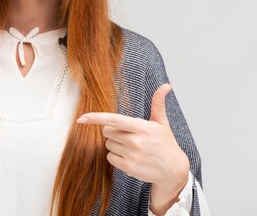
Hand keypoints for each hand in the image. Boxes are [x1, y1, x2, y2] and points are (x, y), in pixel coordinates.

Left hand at [76, 84, 189, 214]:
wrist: (174, 170)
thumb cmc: (166, 144)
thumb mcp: (162, 122)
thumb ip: (158, 102)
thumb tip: (166, 85)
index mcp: (142, 127)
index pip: (114, 120)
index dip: (96, 118)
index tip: (82, 118)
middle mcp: (136, 141)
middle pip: (107, 132)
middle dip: (113, 132)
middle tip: (129, 135)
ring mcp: (132, 155)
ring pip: (108, 144)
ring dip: (115, 144)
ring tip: (132, 147)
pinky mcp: (129, 168)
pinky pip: (110, 158)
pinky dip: (116, 157)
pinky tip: (129, 157)